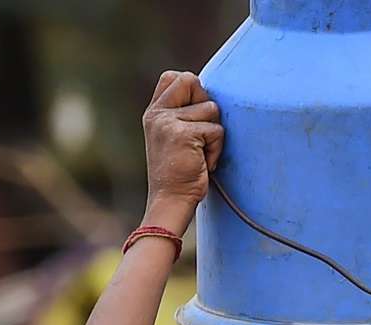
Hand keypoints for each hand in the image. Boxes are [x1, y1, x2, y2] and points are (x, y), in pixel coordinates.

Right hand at [142, 71, 223, 230]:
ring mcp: (167, 122)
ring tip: (200, 154)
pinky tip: (203, 163)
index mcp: (154, 113)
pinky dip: (216, 148)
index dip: (191, 90)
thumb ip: (183, 114)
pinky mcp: (182, 134)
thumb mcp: (174, 137)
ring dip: (214, 134)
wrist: (170, 201)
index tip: (193, 118)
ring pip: (211, 108)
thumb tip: (209, 95)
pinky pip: (216, 129)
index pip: (174, 77)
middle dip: (205, 106)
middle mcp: (157, 114)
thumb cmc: (179, 174)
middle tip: (199, 135)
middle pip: (192, 81)